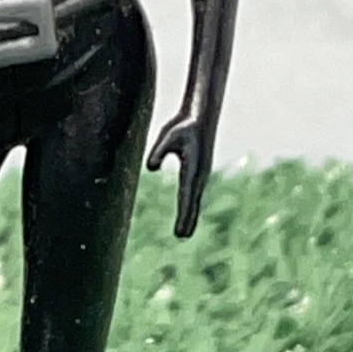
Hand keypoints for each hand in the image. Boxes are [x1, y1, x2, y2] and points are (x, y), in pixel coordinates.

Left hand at [146, 112, 211, 238]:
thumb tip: (151, 167)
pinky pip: (193, 193)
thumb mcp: (168, 135)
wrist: (201, 115)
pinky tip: (188, 213)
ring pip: (194, 200)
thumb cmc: (184, 124)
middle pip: (192, 202)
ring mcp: (200, 174)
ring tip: (184, 233)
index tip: (180, 226)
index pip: (186, 197)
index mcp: (192, 170)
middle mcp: (199, 175)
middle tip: (181, 236)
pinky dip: (190, 206)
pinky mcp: (198, 171)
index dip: (183, 213)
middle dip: (187, 220)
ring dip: (190, 216)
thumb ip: (158, 151)